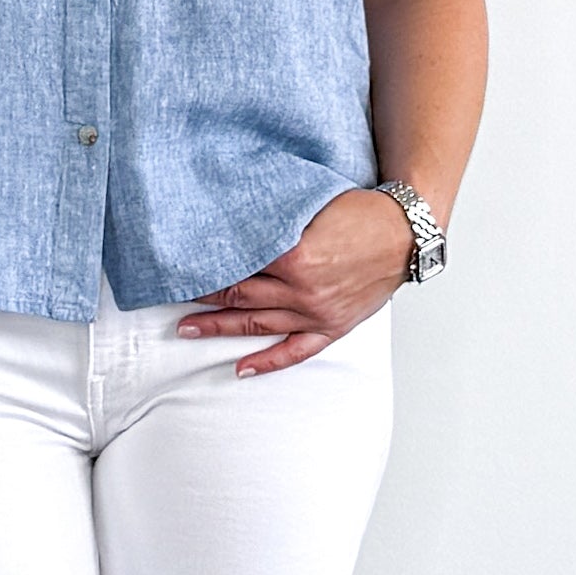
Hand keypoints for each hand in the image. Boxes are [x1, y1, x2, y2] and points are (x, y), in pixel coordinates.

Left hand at [175, 188, 412, 374]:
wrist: (405, 233)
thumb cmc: (362, 212)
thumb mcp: (313, 206)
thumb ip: (275, 218)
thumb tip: (237, 222)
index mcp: (295, 255)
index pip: (237, 263)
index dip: (208, 263)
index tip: (182, 262)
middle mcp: (301, 289)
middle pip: (239, 295)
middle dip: (202, 296)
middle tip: (170, 296)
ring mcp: (316, 313)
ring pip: (257, 325)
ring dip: (219, 327)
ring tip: (185, 329)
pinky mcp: (331, 327)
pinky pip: (294, 351)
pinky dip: (267, 362)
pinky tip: (240, 369)